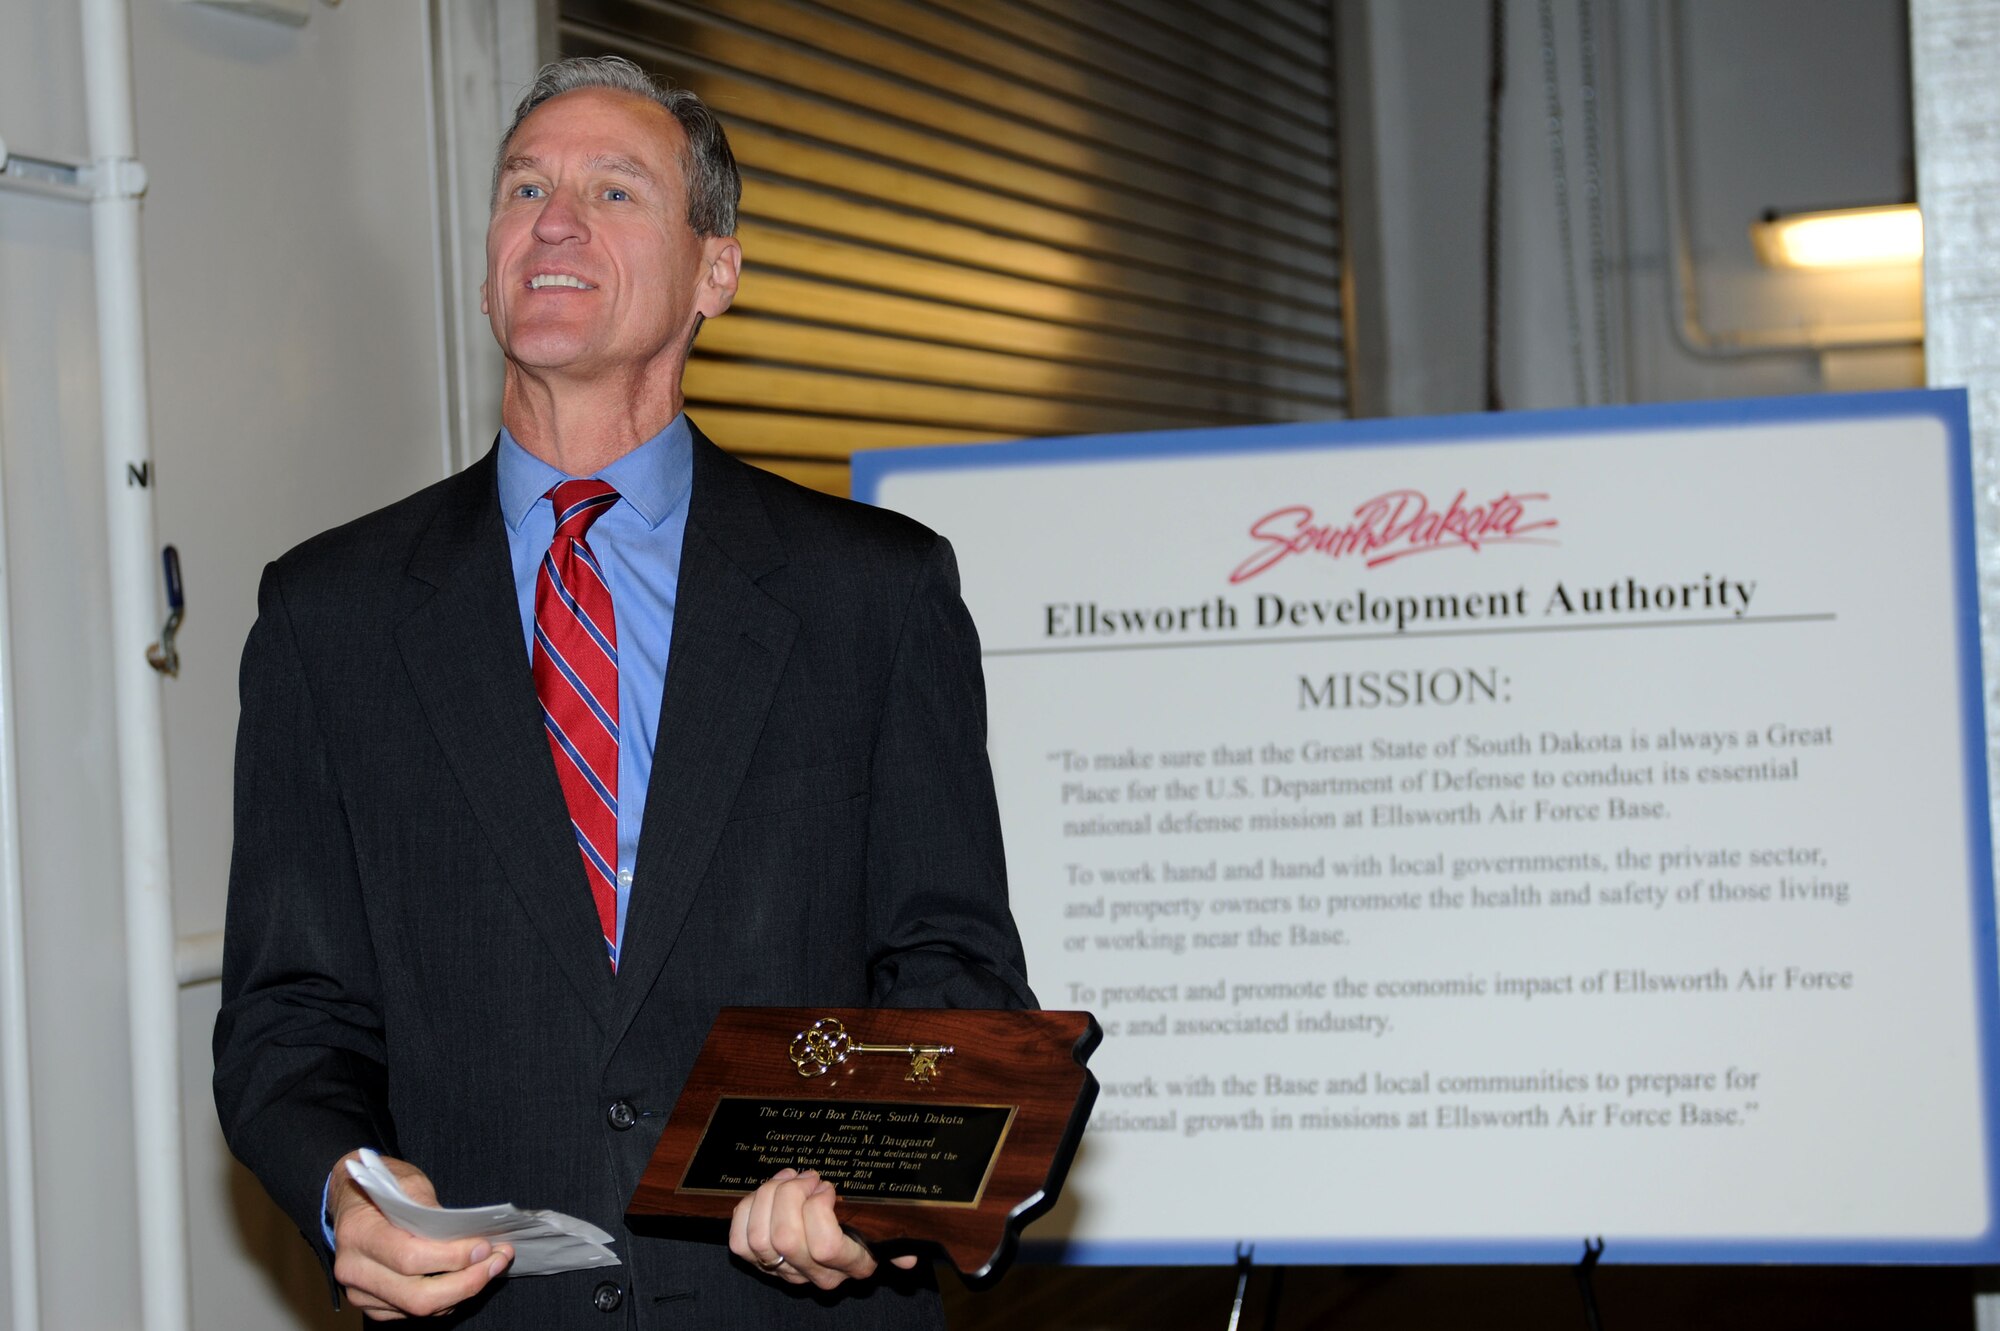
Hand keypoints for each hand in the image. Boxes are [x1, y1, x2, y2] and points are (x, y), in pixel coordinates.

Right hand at [327, 1151, 513, 1319]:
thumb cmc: (382, 1187)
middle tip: (498, 1261)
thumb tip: (464, 1233)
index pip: (410, 1258)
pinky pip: (413, 1311)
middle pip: (418, 1296)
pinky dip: (446, 1298)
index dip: (452, 1257)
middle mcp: (354, 1269)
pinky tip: (465, 1277)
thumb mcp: (407, 1181)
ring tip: (490, 1266)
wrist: (351, 1200)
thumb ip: (430, 1207)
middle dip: (466, 1283)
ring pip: (418, 1308)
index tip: (485, 1246)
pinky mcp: (372, 1305)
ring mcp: (360, 1292)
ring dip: (462, 1291)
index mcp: (358, 1234)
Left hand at [728, 1169, 919, 1289]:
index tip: (829, 1188)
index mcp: (851, 1266)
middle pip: (787, 1238)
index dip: (819, 1210)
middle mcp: (815, 1274)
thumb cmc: (864, 1233)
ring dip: (770, 1196)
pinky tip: (769, 1192)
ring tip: (789, 1178)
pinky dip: (749, 1208)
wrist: (836, 1251)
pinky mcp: (757, 1262)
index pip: (825, 1247)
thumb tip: (909, 1256)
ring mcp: (784, 1270)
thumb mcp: (886, 1235)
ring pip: (760, 1237)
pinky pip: (739, 1240)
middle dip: (792, 1194)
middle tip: (807, 1176)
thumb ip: (899, 1242)